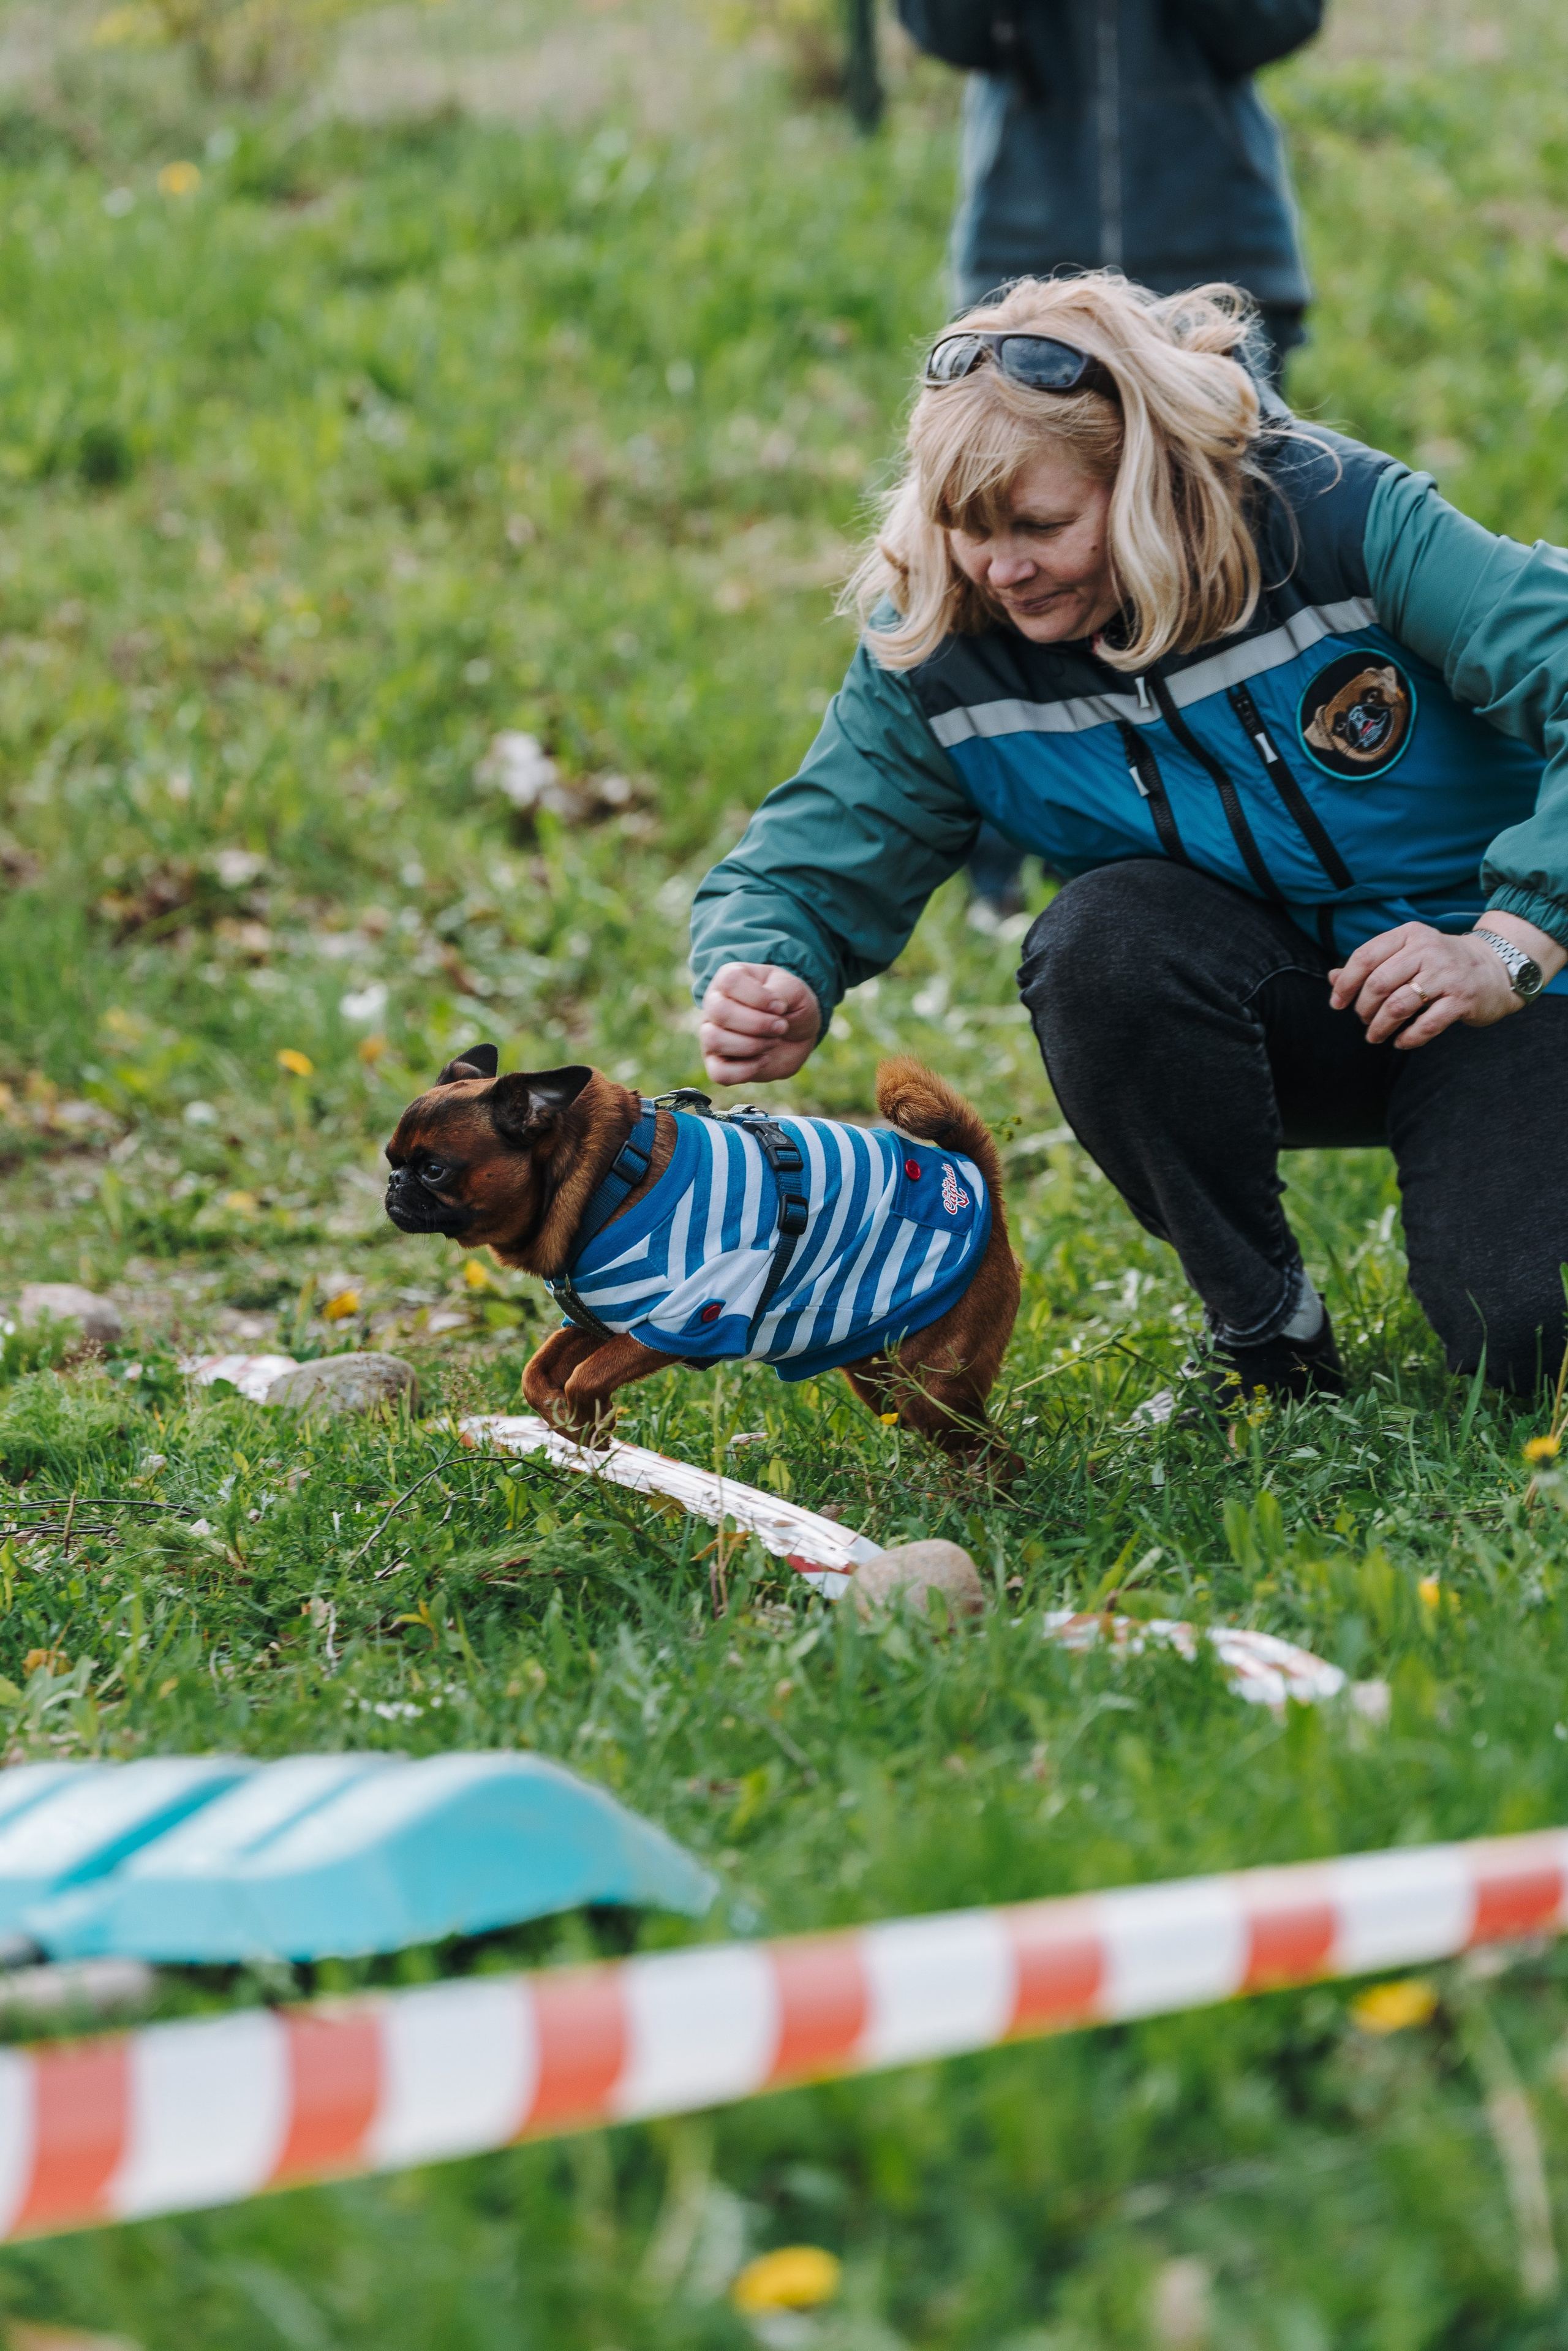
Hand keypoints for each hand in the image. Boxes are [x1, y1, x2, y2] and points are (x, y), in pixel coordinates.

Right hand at [698, 962, 820, 1084]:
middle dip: (758, 1024)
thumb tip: (771, 1008)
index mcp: (728, 979)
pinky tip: (763, 1060)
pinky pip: (718, 1072)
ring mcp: (711, 1035)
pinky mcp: (718, 1064)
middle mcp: (714, 1005)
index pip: (730, 982)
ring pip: (714, 1040)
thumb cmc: (791, 1006)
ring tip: (773, 1042)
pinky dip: (745, 1070)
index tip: (781, 1006)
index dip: (759, 997)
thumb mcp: (794, 990)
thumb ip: (781, 992)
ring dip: (752, 1045)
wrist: (798, 1033)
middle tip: (780, 1027)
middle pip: (720, 1012)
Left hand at [1328, 917, 1558, 1047]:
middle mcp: (1427, 950)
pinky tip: (1400, 1041)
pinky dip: (1408, 1038)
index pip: (1365, 957)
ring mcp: (1446, 975)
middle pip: (1378, 984)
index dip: (1345, 984)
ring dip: (1380, 1027)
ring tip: (1375, 1036)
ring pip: (1398, 1006)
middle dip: (1363, 1008)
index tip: (1337, 1004)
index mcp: (1409, 934)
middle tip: (1363, 1021)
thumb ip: (1371, 964)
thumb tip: (1332, 978)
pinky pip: (1426, 1025)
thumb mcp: (1407, 954)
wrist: (1495, 968)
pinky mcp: (1462, 999)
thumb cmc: (1439, 963)